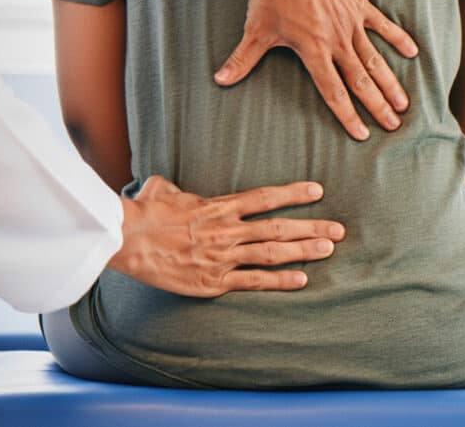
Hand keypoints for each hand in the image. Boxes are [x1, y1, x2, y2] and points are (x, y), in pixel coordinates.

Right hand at [108, 175, 344, 296]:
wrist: (125, 240)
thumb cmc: (142, 213)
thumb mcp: (161, 190)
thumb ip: (174, 187)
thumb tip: (166, 184)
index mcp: (220, 206)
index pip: (266, 197)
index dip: (294, 193)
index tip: (318, 189)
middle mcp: (228, 231)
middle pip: (280, 227)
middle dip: (312, 227)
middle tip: (339, 230)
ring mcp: (224, 257)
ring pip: (273, 252)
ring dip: (304, 250)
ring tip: (328, 249)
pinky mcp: (214, 281)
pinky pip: (254, 281)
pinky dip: (280, 281)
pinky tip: (302, 279)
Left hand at [216, 0, 417, 140]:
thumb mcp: (255, 28)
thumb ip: (243, 58)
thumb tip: (220, 80)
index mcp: (313, 51)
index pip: (333, 91)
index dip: (347, 115)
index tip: (362, 134)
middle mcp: (337, 41)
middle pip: (360, 81)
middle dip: (377, 106)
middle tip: (393, 126)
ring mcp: (351, 23)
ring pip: (375, 60)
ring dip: (390, 83)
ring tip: (404, 103)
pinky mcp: (359, 4)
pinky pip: (383, 25)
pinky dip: (398, 39)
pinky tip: (413, 52)